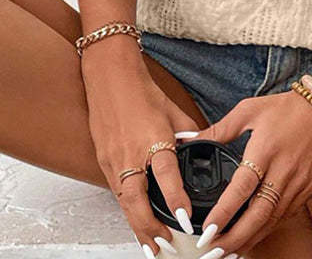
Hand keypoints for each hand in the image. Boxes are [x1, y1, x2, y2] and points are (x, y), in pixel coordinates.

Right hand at [81, 41, 202, 256]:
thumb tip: (201, 146)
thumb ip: (188, 131)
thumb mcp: (172, 109)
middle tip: (165, 246)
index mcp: (153, 137)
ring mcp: (114, 159)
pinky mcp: (104, 161)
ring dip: (137, 226)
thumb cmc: (142, 90)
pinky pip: (117, 191)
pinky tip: (136, 222)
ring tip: (151, 246)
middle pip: (137, 199)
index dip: (176, 198)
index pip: (166, 174)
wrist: (110, 77)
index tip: (186, 218)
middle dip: (150, 227)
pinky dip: (127, 210)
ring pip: (124, 201)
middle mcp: (131, 152)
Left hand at [190, 89, 311, 257]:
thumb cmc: (286, 108)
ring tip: (228, 251)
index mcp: (264, 150)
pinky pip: (285, 215)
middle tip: (212, 250)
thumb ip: (219, 129)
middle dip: (234, 238)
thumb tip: (190, 138)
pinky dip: (267, 229)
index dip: (223, 212)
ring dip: (249, 239)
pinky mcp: (307, 189)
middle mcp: (282, 170)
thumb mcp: (248, 110)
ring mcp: (298, 183)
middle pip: (258, 214)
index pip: (242, 188)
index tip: (206, 230)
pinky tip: (253, 236)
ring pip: (272, 220)